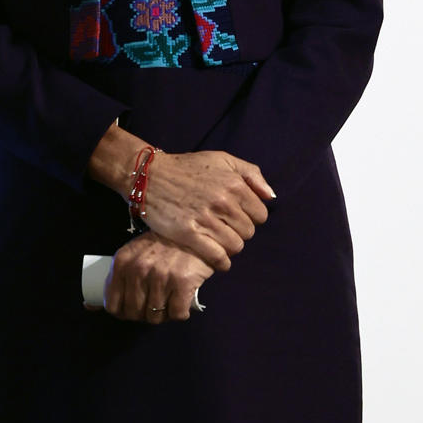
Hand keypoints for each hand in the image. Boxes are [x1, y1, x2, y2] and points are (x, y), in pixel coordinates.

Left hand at [101, 232, 211, 324]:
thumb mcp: (134, 254)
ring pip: (155, 317)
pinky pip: (177, 314)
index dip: (122, 312)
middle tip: (153, 305)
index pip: (113, 305)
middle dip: (143, 315)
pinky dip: (180, 313)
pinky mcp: (182, 283)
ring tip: (167, 302)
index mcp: (122, 262)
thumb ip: (116, 277)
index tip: (132, 309)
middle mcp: (138, 270)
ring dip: (162, 315)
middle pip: (134, 313)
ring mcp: (160, 277)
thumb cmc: (162, 244)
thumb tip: (88, 306)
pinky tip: (181, 303)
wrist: (196, 230)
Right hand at [144, 148, 273, 269]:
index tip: (239, 217)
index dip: (251, 217)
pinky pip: (217, 256)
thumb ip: (252, 174)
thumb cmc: (189, 167)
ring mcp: (206, 218)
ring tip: (221, 241)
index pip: (260, 214)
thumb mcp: (223, 159)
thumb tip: (271, 197)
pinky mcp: (189, 233)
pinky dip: (222, 262)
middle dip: (240, 231)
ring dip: (230, 247)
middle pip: (248, 232)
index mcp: (234, 183)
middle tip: (227, 228)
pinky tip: (220, 261)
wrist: (151, 175)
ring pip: (235, 246)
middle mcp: (223, 201)